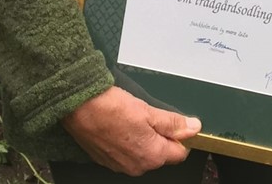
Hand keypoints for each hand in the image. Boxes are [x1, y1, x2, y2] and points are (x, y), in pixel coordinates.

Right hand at [61, 86, 199, 175]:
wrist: (78, 106)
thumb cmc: (111, 107)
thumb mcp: (148, 111)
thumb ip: (173, 123)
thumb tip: (193, 128)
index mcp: (152, 156)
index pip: (180, 153)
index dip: (179, 136)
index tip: (173, 123)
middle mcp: (137, 167)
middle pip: (160, 154)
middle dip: (159, 137)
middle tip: (147, 116)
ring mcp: (120, 166)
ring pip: (142, 154)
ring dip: (142, 139)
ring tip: (131, 119)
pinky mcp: (106, 161)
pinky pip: (125, 154)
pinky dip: (126, 142)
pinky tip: (119, 126)